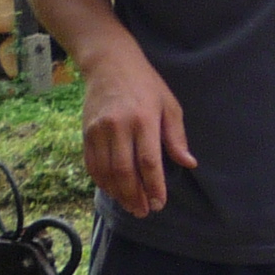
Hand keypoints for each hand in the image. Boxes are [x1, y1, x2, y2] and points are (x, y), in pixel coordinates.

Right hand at [78, 41, 195, 217]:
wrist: (109, 63)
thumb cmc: (146, 84)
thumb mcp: (170, 105)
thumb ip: (176, 136)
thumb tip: (188, 163)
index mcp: (144, 119)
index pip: (149, 161)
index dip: (154, 186)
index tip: (160, 203)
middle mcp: (118, 126)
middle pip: (124, 171)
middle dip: (135, 196)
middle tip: (145, 211)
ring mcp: (98, 130)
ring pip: (105, 171)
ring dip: (118, 193)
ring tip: (131, 206)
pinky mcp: (85, 132)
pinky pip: (92, 164)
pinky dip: (102, 181)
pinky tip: (113, 191)